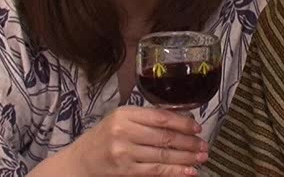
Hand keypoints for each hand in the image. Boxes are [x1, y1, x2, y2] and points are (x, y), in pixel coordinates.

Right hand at [31, 106, 208, 175]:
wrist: (79, 163)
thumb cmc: (102, 139)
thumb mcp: (119, 120)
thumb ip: (145, 119)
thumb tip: (180, 119)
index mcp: (125, 114)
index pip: (161, 117)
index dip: (183, 122)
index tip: (197, 127)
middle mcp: (124, 131)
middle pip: (165, 136)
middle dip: (189, 142)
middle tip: (204, 145)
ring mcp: (124, 152)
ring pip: (163, 154)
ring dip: (187, 157)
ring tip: (201, 157)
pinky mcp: (125, 170)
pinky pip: (156, 170)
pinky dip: (175, 171)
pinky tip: (189, 171)